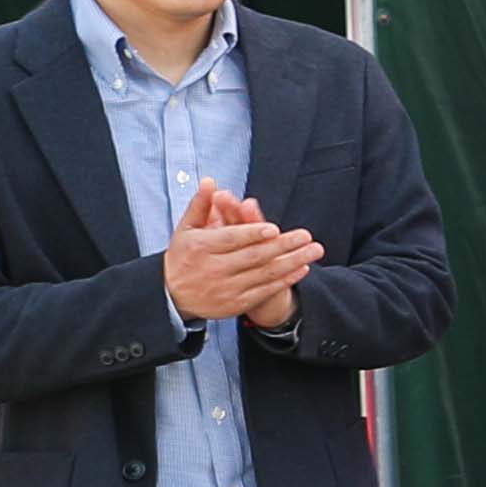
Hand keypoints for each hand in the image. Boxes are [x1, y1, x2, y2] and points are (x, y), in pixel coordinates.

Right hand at [162, 176, 315, 331]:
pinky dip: (285, 280)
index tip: (274, 228)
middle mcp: (212, 269)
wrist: (171, 297)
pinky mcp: (234, 304)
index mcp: (200, 248)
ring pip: (263, 274)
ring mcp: (224, 288)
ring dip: (292, 262)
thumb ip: (201, 205)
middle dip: (282, 246)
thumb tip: (211, 182)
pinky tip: (302, 268)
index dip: (253, 234)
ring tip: (314, 250)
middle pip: (253, 256)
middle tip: (307, 236)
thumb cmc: (183, 256)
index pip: (231, 239)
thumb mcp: (186, 230)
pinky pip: (264, 291)